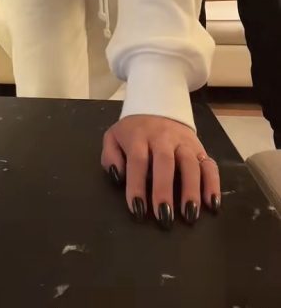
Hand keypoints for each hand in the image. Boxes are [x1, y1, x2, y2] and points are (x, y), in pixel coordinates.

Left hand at [101, 115, 220, 227]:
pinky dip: (213, 184)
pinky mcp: (200, 147)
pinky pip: (210, 164)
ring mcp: (184, 142)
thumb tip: (118, 176)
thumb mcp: (113, 137)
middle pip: (165, 162)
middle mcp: (163, 137)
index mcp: (139, 136)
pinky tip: (211, 204)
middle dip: (164, 190)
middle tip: (164, 217)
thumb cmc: (134, 131)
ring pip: (190, 163)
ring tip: (189, 215)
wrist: (158, 106)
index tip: (137, 209)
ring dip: (191, 190)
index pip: (138, 160)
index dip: (137, 185)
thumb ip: (110, 156)